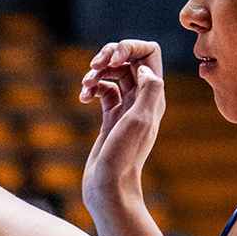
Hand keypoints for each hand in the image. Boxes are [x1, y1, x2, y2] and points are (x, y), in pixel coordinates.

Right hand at [80, 40, 165, 214]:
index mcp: (153, 96)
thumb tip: (144, 68)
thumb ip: (148, 91)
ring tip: (85, 84)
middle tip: (94, 66)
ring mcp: (126, 109)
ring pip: (113, 73)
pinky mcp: (111, 118)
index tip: (112, 61)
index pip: (149, 54)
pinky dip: (91, 87)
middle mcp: (142, 99)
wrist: (110, 188)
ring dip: (96, 71)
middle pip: (129, 59)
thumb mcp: (139, 121)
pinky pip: (103, 90)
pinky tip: (83, 98)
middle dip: (109, 55)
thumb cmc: (123, 157)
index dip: (129, 47)